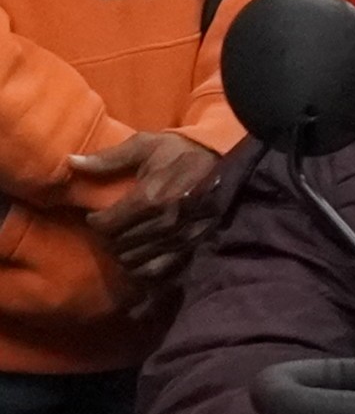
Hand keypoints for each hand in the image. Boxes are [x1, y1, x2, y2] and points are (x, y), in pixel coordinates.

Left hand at [73, 131, 222, 286]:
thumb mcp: (146, 145)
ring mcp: (180, 237)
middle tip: (111, 226)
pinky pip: (158, 268)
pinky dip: (143, 267)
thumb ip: (108, 158)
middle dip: (109, 236)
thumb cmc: (182, 150)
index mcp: (151, 198)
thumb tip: (70, 162)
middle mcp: (165, 222)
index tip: (97, 215)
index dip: (96, 221)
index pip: (107, 225)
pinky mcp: (192, 244)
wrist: (226, 157)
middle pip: (119, 243)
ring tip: (124, 239)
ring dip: (124, 251)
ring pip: (135, 258)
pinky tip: (140, 256)